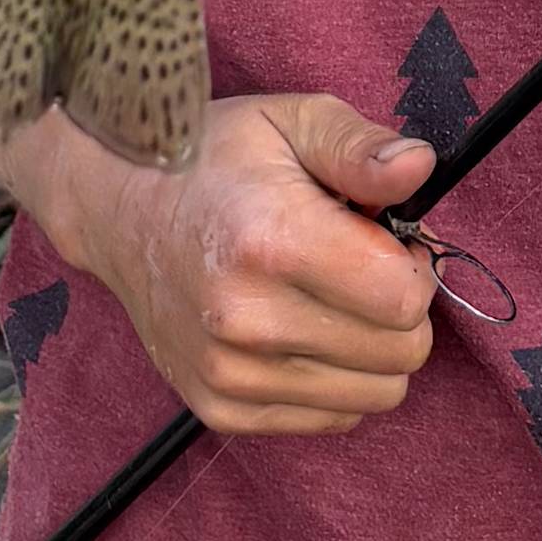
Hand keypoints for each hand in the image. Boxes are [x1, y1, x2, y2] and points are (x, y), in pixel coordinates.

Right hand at [33, 92, 440, 436]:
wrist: (119, 209)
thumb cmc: (216, 159)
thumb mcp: (291, 121)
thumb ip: (360, 148)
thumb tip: (421, 169)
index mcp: (271, 241)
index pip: (403, 298)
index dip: (414, 263)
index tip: (387, 237)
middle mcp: (245, 319)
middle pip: (399, 353)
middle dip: (400, 308)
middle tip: (360, 266)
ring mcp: (228, 372)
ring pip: (376, 395)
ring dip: (372, 348)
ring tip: (329, 296)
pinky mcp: (220, 408)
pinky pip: (332, 419)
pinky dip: (335, 379)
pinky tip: (302, 329)